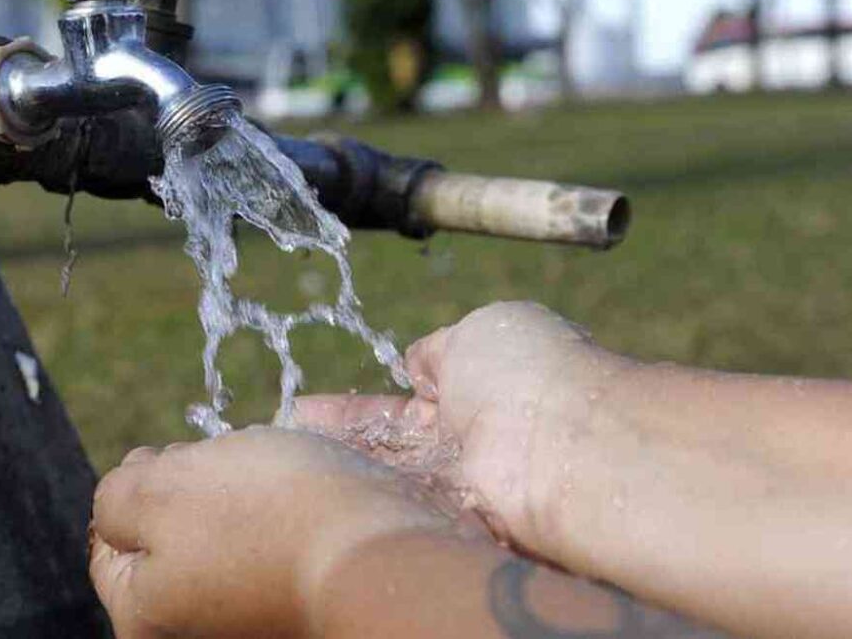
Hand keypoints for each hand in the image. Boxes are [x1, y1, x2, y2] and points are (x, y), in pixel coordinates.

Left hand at [89, 426, 454, 638]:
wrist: (382, 551)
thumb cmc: (265, 516)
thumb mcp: (158, 489)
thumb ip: (115, 494)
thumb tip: (122, 498)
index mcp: (143, 616)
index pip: (108, 540)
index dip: (138, 481)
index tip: (174, 459)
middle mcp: (192, 629)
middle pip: (169, 533)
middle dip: (194, 485)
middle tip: (230, 471)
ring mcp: (247, 618)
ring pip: (223, 531)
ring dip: (241, 493)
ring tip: (273, 481)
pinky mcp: (294, 601)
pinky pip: (272, 542)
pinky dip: (281, 513)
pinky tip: (302, 499)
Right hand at [295, 301, 631, 557]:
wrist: (567, 445)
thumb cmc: (529, 372)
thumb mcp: (479, 330)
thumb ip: (439, 349)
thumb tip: (416, 362)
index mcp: (479, 380)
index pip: (407, 395)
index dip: (358, 404)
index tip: (308, 407)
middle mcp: (467, 436)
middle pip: (389, 441)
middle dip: (339, 437)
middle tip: (287, 435)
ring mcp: (459, 481)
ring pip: (387, 473)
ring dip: (340, 466)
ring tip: (283, 461)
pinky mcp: (453, 521)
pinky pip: (397, 506)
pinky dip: (357, 496)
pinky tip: (312, 490)